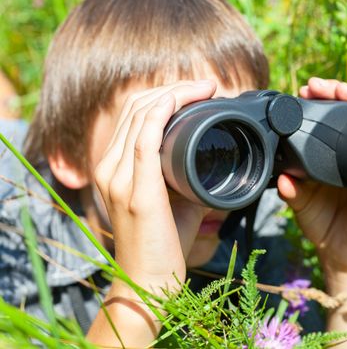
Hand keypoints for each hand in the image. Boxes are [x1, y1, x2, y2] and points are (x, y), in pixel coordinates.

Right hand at [94, 80, 216, 290]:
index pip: (133, 114)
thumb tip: (216, 160)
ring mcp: (118, 178)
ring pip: (141, 115)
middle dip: (172, 88)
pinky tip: (181, 99)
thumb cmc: (164, 243)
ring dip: (174, 93)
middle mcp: (109, 168)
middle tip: (205, 85)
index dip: (163, 94)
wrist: (150, 282)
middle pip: (135, 107)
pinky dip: (164, 111)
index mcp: (114, 167)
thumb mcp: (173, 199)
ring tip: (203, 88)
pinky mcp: (135, 190)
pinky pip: (145, 137)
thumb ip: (185, 176)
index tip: (197, 90)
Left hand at [278, 77, 346, 272]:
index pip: (329, 119)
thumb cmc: (321, 224)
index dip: (319, 102)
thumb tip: (283, 177)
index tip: (303, 91)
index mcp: (331, 155)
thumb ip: (291, 192)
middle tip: (315, 85)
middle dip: (336, 92)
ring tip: (338, 90)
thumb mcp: (300, 205)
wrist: (341, 251)